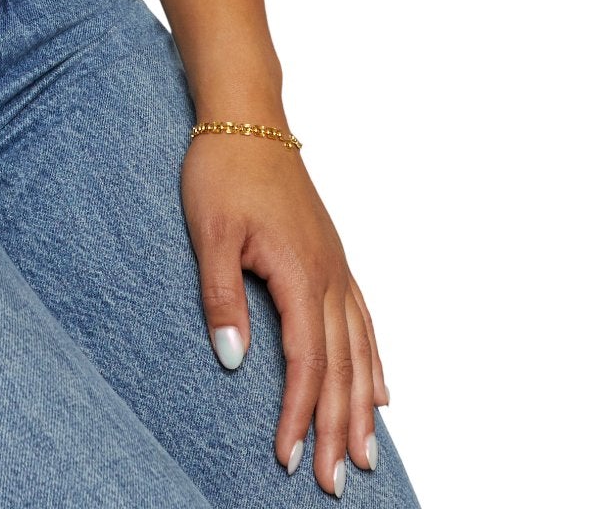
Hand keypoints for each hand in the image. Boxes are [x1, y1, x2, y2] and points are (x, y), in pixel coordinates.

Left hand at [181, 129, 389, 495]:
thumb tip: (231, 361)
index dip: (298, 414)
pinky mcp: (333, 257)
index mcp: (300, 274)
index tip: (287, 457)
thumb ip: (221, 297)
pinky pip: (363, 322)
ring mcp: (336, 267)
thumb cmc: (222, 170)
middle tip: (337, 483)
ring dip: (362, 407)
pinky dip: (374, 362)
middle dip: (337, 429)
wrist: (247, 117)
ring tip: (365, 456)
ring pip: (360, 351)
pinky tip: (380, 390)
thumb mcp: (209, 232)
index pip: (305, 363)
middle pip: (340, 368)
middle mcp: (329, 277)